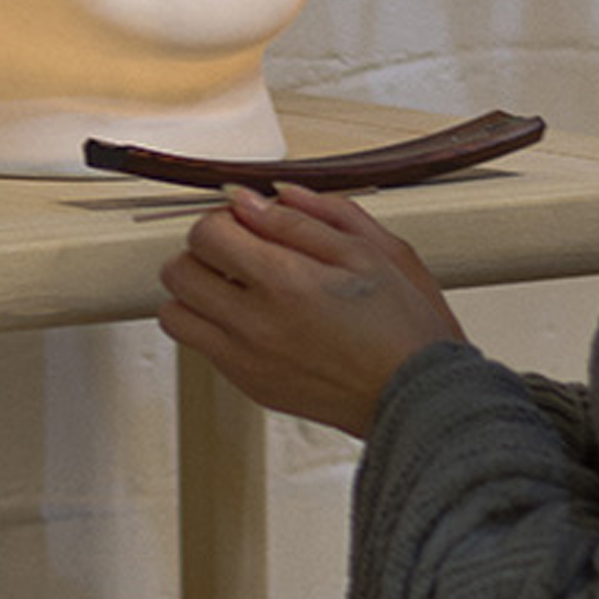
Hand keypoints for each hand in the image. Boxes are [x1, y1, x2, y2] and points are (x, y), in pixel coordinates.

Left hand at [158, 184, 466, 437]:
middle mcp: (255, 325)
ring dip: (197, 291)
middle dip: (203, 251)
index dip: (226, 218)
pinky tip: (255, 317)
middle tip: (241, 250)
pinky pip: (201, 347)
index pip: (205, 233)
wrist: (422, 400)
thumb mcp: (372, 250)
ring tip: (238, 285)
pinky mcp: (252, 387)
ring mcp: (248, 361)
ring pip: (176, 314)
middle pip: (178, 272)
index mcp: (285, 282)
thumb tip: (255, 198)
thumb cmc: (407, 327)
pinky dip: (213, 325)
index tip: (251, 221)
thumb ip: (307, 216)